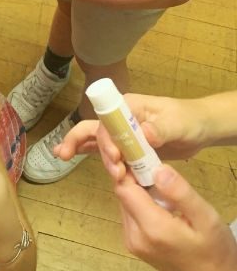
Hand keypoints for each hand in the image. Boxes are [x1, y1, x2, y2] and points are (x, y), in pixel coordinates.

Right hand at [55, 94, 209, 167]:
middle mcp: (121, 118)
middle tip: (88, 164)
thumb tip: (143, 133)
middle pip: (94, 128)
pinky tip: (71, 157)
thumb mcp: (177, 124)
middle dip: (82, 143)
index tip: (115, 157)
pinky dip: (87, 152)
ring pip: (95, 140)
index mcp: (129, 107)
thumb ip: (161, 129)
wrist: (199, 128)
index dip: (105, 139)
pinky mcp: (127, 146)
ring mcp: (122, 133)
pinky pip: (104, 149)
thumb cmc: (188, 120)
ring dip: (84, 151)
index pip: (108, 122)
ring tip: (72, 162)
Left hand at [114, 165, 236, 270]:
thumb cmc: (215, 251)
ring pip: (126, 201)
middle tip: (149, 155)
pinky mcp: (136, 244)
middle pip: (123, 192)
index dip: (126, 164)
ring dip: (137, 185)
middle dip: (132, 172)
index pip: (124, 187)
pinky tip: (158, 195)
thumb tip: (157, 168)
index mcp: (151, 228)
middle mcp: (135, 236)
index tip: (136, 146)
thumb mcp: (205, 218)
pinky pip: (131, 212)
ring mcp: (133, 242)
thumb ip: (180, 193)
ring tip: (156, 173)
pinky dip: (140, 199)